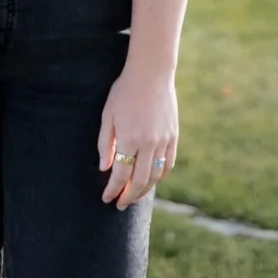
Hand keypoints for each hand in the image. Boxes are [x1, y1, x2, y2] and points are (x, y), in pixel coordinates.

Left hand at [97, 64, 177, 209]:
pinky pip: (168, 164)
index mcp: (129, 139)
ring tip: (134, 195)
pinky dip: (160, 176)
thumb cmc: (124, 91)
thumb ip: (105, 143)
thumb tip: (104, 168)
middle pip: (139, 181)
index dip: (113, 190)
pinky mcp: (173, 136)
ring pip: (156, 176)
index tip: (107, 198)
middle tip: (120, 204)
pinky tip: (152, 180)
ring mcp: (163, 141)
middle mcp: (148, 143)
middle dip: (128, 196)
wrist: (151, 73)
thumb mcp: (108, 115)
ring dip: (145, 190)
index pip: (121, 174)